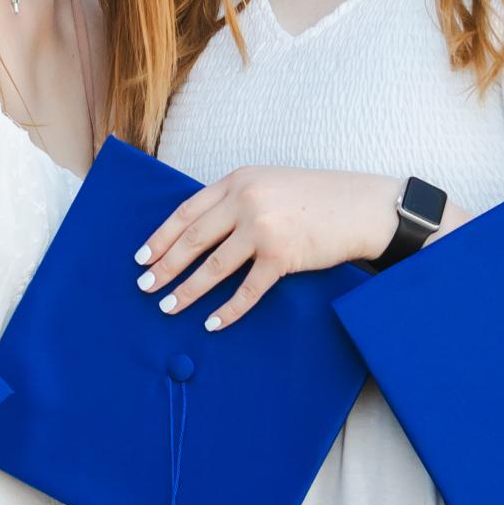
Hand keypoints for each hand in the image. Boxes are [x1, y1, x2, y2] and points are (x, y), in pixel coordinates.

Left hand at [134, 166, 399, 329]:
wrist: (361, 207)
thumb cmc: (317, 197)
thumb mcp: (269, 183)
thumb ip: (236, 199)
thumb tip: (200, 231)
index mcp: (238, 180)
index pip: (187, 212)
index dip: (161, 237)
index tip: (142, 257)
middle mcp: (246, 201)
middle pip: (193, 240)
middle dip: (165, 266)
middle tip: (145, 287)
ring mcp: (263, 229)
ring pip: (213, 268)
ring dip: (187, 291)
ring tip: (168, 307)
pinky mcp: (282, 256)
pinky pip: (246, 290)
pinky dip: (227, 311)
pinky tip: (213, 324)